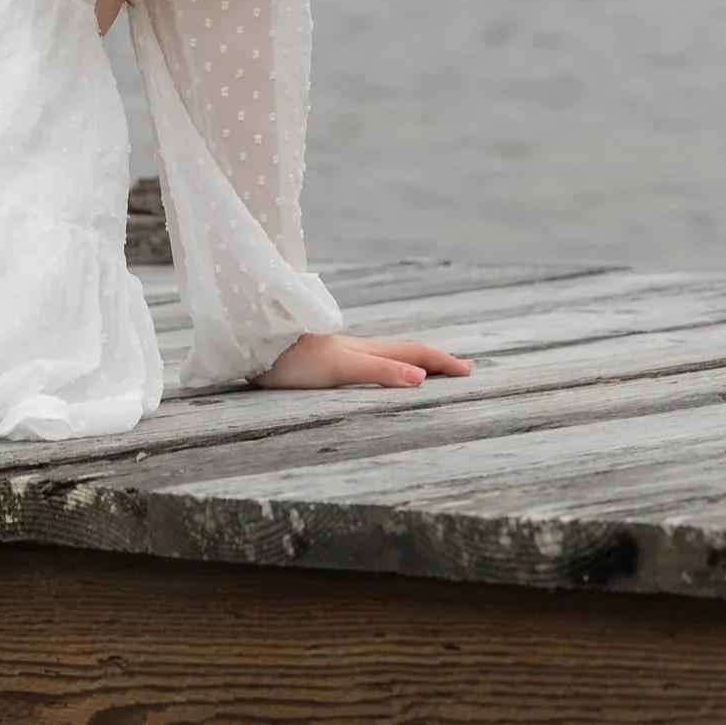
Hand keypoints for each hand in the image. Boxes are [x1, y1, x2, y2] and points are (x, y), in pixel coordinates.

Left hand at [254, 331, 471, 390]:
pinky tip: (374, 375)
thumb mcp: (342, 368)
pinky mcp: (324, 363)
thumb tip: (420, 379)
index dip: (442, 362)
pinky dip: (386, 369)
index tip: (469, 371)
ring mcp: (341, 354)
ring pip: (387, 357)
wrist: (256, 345)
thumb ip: (379, 372)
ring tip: (426, 371)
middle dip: (434, 361)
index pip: (415, 355)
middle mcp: (358, 350)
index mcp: (368, 351)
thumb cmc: (296, 360)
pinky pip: (368, 364)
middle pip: (405, 352)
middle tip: (460, 369)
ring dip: (412, 363)